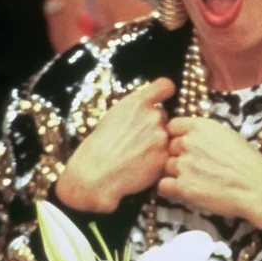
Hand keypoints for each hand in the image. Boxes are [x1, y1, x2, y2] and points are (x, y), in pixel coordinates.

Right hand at [56, 78, 172, 212]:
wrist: (95, 174)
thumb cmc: (99, 146)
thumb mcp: (114, 116)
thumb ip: (136, 109)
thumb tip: (150, 107)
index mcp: (138, 103)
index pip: (165, 86)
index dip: (164, 91)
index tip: (162, 96)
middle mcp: (154, 116)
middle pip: (163, 116)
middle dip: (153, 125)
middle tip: (134, 138)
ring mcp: (162, 137)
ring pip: (166, 136)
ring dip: (156, 142)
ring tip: (135, 153)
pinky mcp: (165, 156)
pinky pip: (165, 154)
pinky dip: (156, 159)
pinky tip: (139, 164)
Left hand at [159, 118, 261, 228]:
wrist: (257, 187)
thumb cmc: (248, 163)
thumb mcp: (228, 136)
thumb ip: (205, 134)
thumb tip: (192, 137)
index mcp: (201, 127)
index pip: (172, 126)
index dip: (177, 136)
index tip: (184, 144)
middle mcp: (189, 143)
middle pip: (168, 147)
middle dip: (177, 155)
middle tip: (193, 165)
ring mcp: (183, 165)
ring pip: (166, 166)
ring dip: (175, 172)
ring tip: (194, 179)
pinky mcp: (182, 187)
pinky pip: (163, 185)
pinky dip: (171, 188)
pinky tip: (185, 189)